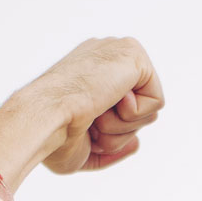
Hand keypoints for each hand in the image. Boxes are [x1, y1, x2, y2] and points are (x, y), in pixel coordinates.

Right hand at [20, 37, 164, 174]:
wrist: (44, 119)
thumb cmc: (54, 135)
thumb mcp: (85, 147)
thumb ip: (111, 145)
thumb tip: (136, 143)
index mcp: (92, 70)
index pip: (122, 108)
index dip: (108, 131)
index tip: (82, 128)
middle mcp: (107, 56)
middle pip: (139, 111)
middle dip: (118, 130)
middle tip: (91, 123)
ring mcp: (120, 52)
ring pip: (149, 110)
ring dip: (123, 125)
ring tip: (96, 113)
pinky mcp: (134, 54)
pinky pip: (157, 101)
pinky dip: (133, 115)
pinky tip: (107, 101)